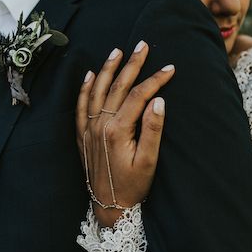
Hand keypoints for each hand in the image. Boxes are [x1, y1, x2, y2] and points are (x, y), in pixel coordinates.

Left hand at [76, 42, 174, 226]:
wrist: (108, 206)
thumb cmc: (133, 186)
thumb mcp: (149, 162)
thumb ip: (153, 130)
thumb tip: (159, 101)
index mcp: (117, 131)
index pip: (138, 96)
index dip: (155, 80)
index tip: (171, 68)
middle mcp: (99, 126)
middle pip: (117, 87)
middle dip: (131, 64)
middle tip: (143, 45)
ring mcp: (88, 130)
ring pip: (96, 91)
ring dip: (107, 69)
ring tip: (117, 51)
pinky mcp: (82, 136)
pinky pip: (80, 106)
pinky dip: (84, 89)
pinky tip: (89, 75)